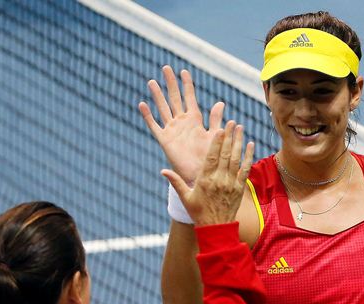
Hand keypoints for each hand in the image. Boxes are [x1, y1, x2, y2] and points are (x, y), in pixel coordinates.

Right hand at [138, 65, 224, 184]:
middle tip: (166, 68)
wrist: (201, 174)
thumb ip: (215, 119)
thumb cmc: (210, 157)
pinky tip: (142, 105)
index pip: (189, 97)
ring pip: (163, 108)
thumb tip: (220, 103)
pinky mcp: (165, 140)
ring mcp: (172, 130)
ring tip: (152, 82)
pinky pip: (154, 126)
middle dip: (170, 83)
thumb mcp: (214, 135)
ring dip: (158, 95)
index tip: (183, 71)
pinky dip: (148, 116)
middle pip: (174, 98)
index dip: (186, 84)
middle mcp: (182, 123)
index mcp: (195, 120)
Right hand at [162, 121, 253, 225]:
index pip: (212, 157)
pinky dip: (248, 156)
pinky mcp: (239, 188)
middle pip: (225, 155)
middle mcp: (219, 180)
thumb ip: (176, 182)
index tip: (220, 129)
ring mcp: (231, 184)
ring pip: (236, 159)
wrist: (216, 228)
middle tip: (232, 122)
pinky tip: (250, 144)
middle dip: (229, 137)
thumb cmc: (199, 213)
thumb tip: (163, 171)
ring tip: (240, 128)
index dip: (217, 142)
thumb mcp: (186, 198)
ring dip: (239, 142)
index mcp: (205, 180)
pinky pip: (245, 169)